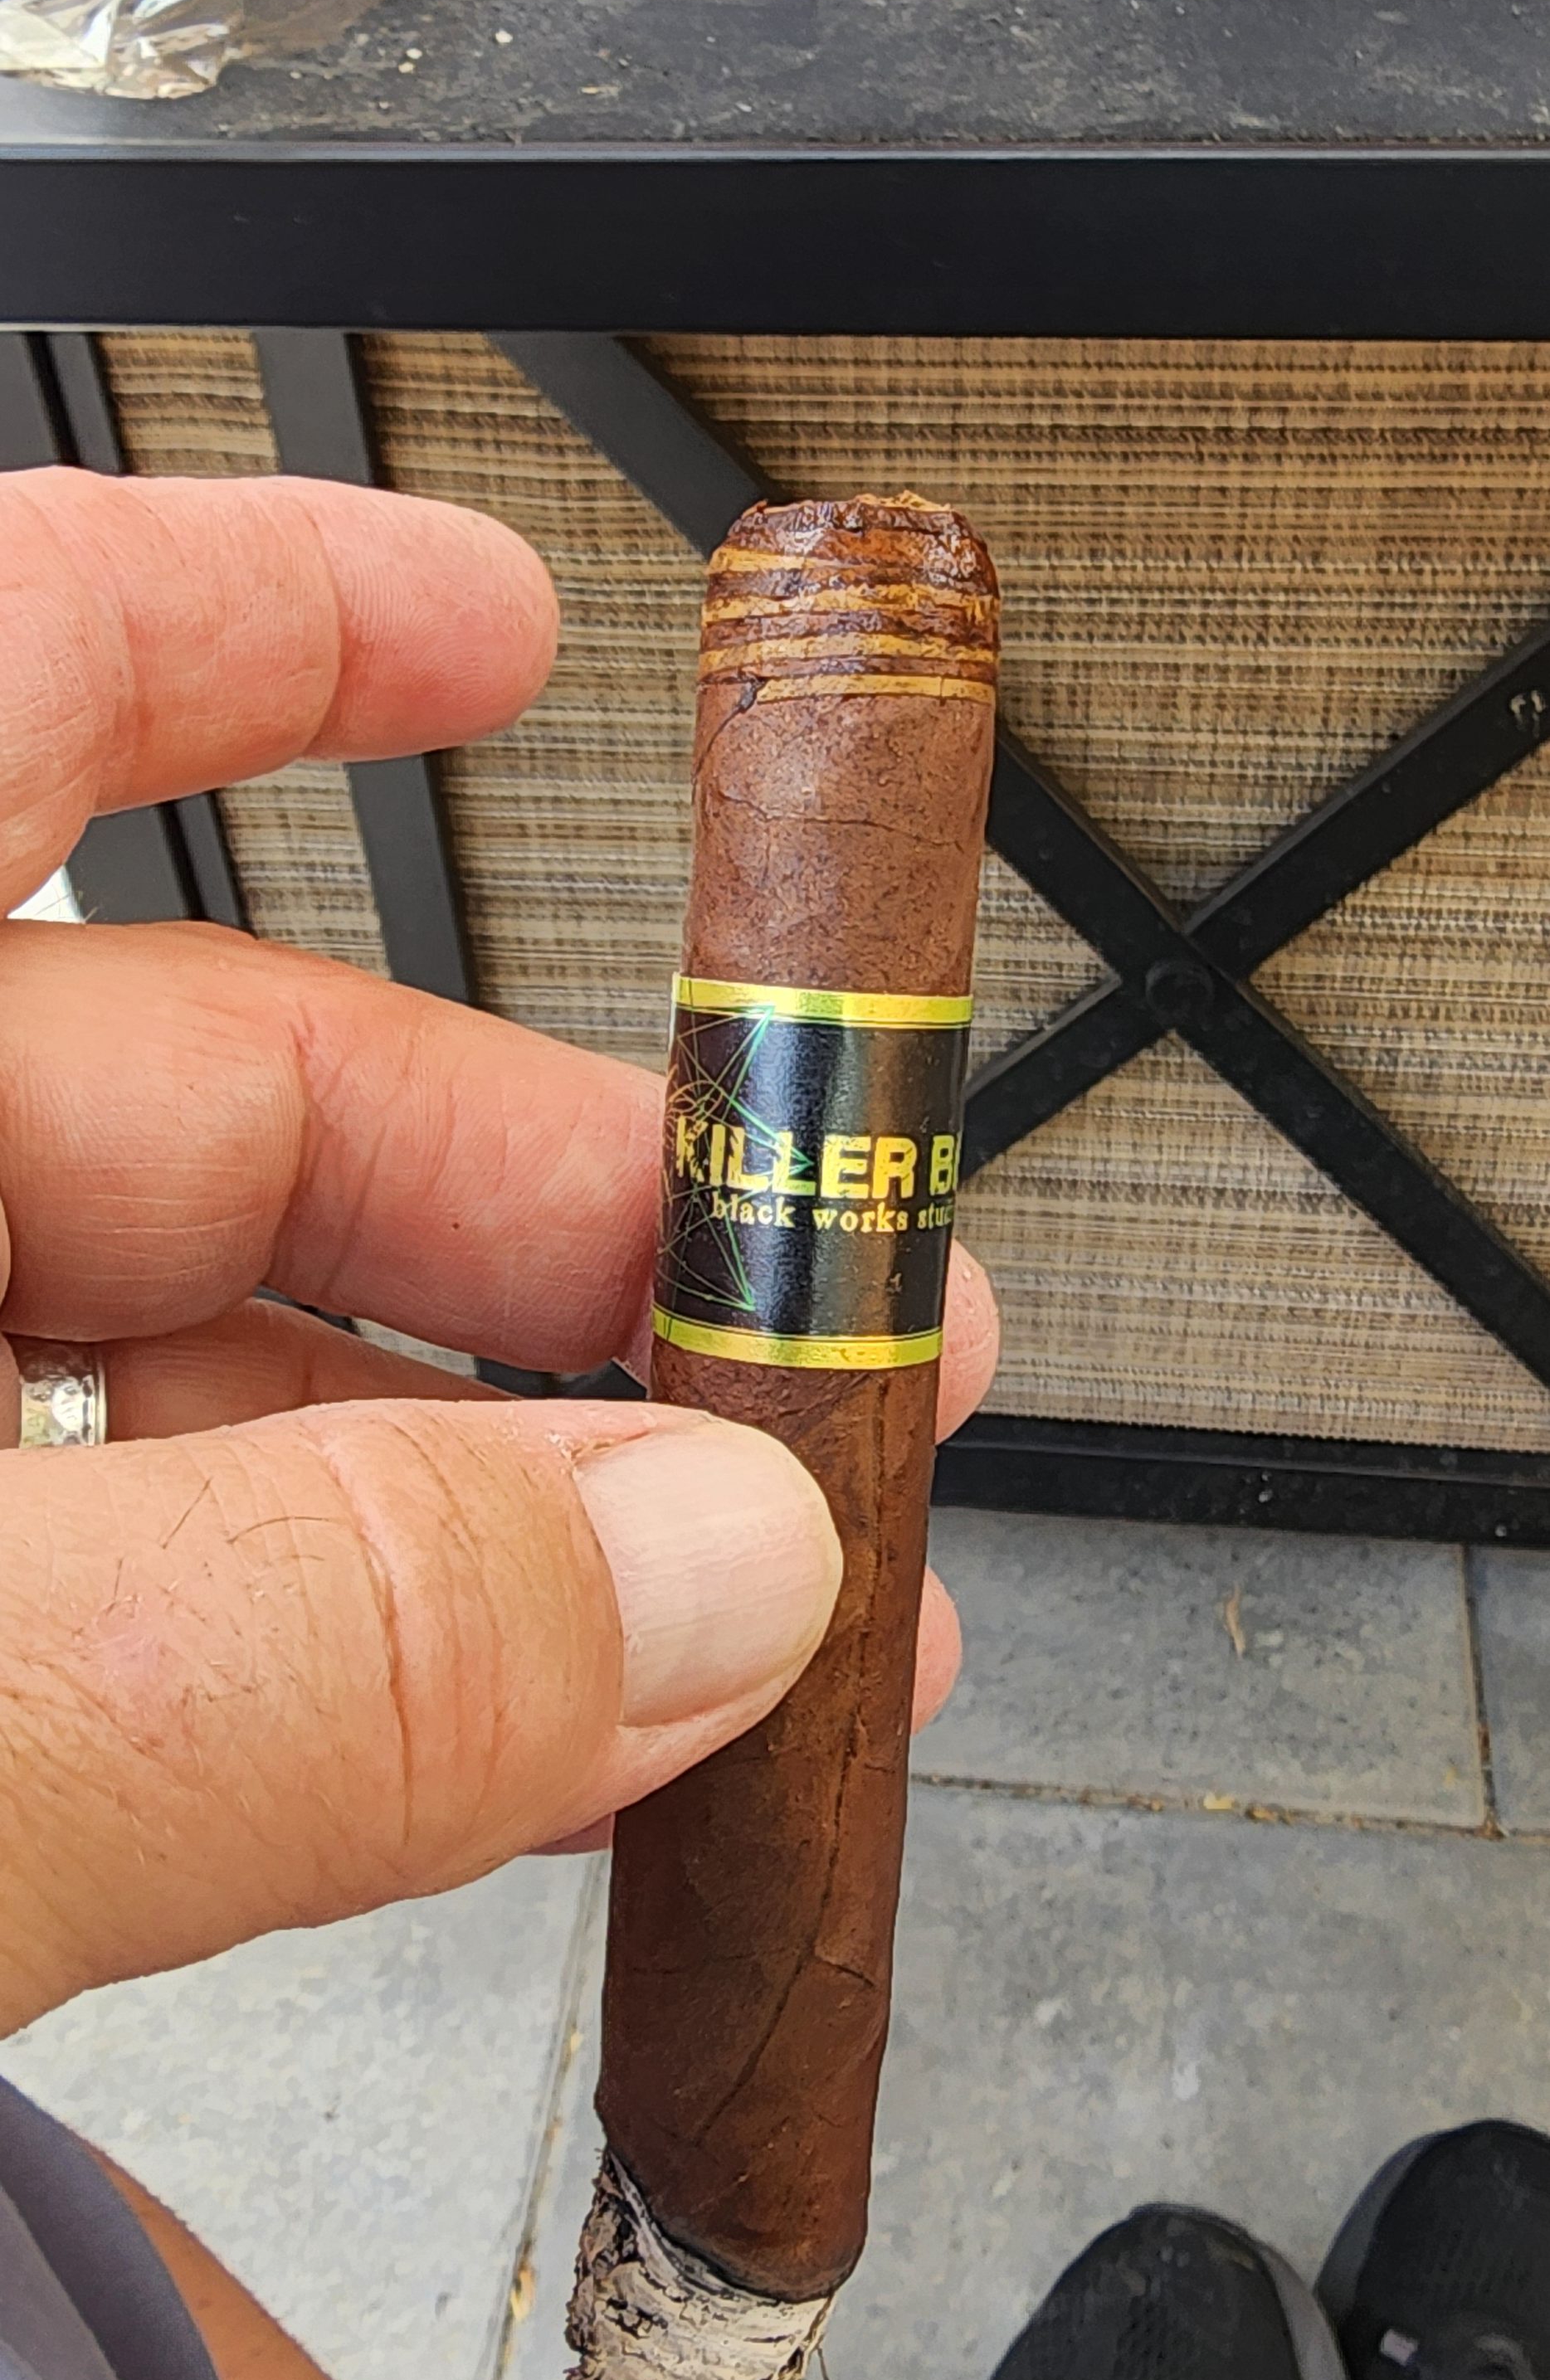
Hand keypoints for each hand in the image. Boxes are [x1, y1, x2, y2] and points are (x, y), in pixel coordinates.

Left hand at [0, 469, 997, 2038]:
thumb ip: (303, 1644)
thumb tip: (690, 1574)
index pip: (1, 680)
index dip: (259, 613)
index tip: (502, 630)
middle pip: (167, 1092)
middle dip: (546, 1229)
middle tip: (818, 1371)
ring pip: (143, 1388)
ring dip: (462, 1516)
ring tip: (716, 1663)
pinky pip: (76, 1606)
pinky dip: (287, 1676)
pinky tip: (483, 1766)